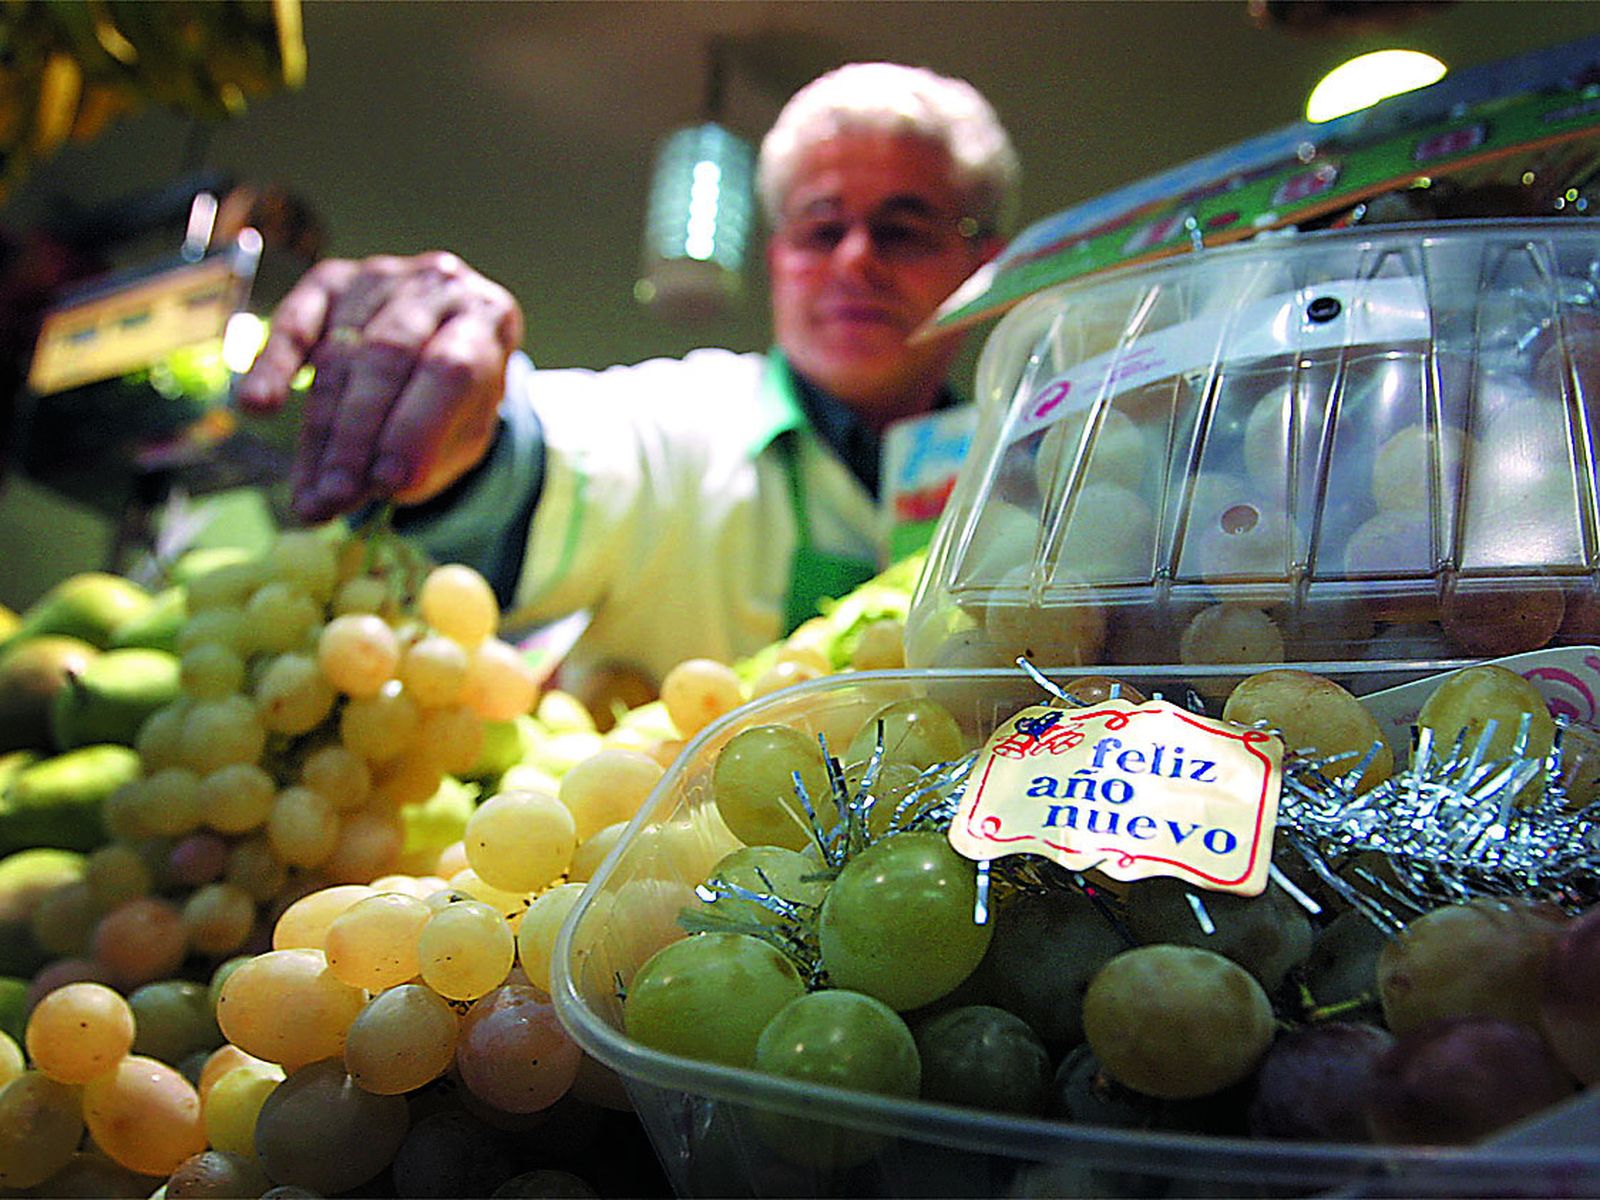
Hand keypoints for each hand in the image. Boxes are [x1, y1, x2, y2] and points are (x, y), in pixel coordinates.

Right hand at [236, 251, 523, 522]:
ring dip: (320, 434)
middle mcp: (434, 285)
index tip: (390, 485)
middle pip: (387, 358)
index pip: (449, 370)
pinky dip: (272, 367)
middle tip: (337, 498)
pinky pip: (294, 324)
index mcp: (485, 319)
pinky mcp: (328, 281)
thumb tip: (380, 487)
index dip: (415, 429)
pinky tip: (257, 405)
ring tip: (313, 496)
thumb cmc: (458, 397)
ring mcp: (379, 277)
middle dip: (357, 437)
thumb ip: (435, 454)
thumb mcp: (468, 432)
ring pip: (339, 355)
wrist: (445, 338)